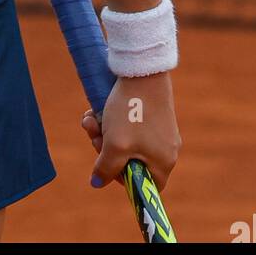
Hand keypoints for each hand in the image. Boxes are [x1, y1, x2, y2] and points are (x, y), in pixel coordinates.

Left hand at [81, 72, 181, 190]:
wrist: (142, 70)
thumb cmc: (131, 112)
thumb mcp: (115, 145)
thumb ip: (105, 168)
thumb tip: (97, 183)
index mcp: (163, 162)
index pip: (145, 184)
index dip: (122, 178)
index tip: (106, 165)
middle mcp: (165, 148)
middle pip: (129, 161)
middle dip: (104, 148)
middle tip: (92, 134)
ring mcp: (159, 130)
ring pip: (124, 140)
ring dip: (102, 131)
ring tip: (90, 118)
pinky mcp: (150, 113)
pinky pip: (128, 125)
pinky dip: (109, 119)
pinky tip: (94, 109)